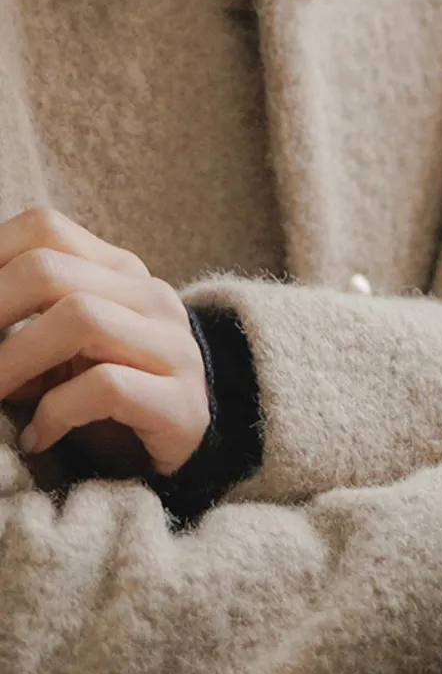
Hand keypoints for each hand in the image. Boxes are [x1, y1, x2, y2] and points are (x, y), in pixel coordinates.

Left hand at [0, 208, 209, 475]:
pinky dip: (56, 412)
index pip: (46, 229)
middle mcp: (151, 299)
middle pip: (50, 270)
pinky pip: (107, 387)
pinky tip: (37, 437)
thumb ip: (25, 326)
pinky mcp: (181, 402)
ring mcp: (172, 347)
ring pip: (81, 319)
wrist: (192, 444)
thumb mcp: (64, 350)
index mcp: (119, 273)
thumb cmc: (114, 393)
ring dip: (15, 361)